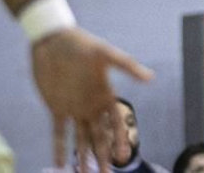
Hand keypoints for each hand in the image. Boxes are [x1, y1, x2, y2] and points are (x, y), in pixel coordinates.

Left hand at [31, 27, 152, 167]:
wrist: (53, 42)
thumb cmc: (82, 44)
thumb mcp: (105, 54)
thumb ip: (127, 66)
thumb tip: (150, 77)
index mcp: (106, 94)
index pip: (116, 123)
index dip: (120, 140)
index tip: (123, 157)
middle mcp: (92, 105)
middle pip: (99, 137)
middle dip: (103, 156)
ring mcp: (74, 109)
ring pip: (80, 140)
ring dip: (82, 158)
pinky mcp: (57, 108)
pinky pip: (59, 133)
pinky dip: (60, 149)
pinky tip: (60, 165)